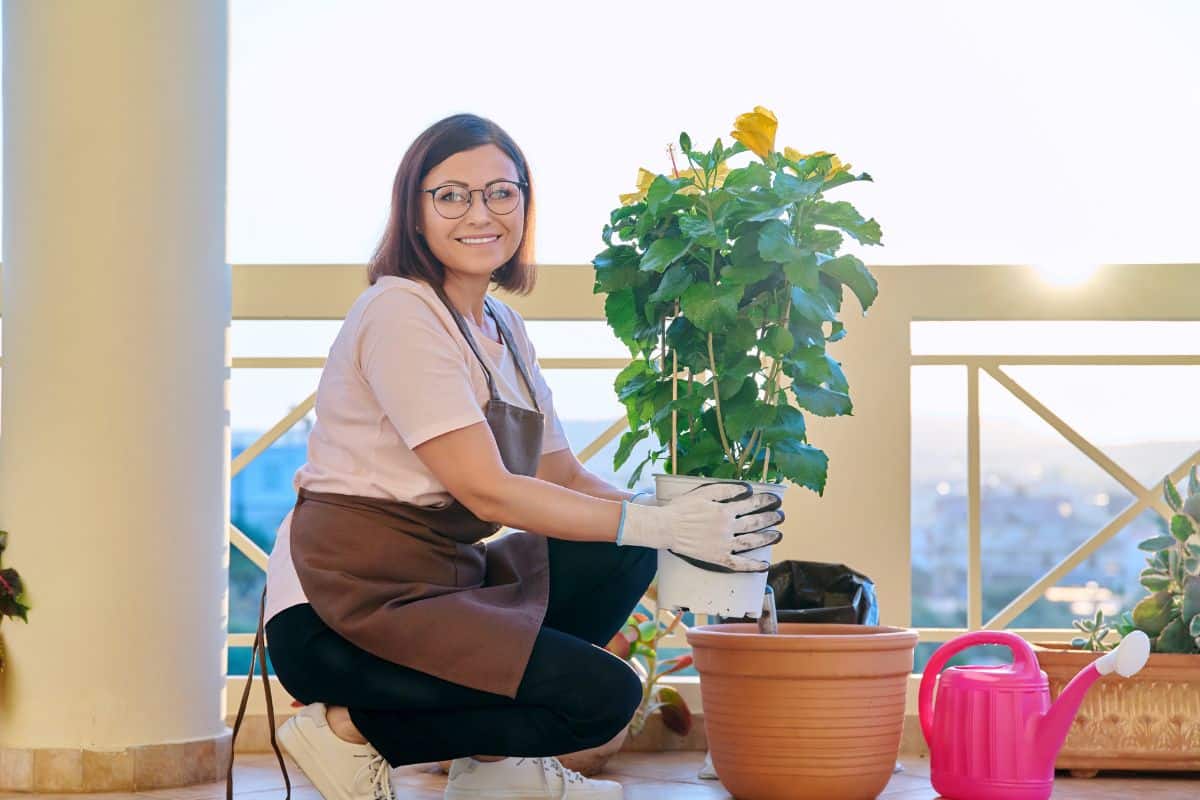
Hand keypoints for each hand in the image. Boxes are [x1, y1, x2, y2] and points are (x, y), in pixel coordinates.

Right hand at [616, 482, 784, 571]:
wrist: (666, 527)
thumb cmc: (682, 508)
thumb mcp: (704, 492)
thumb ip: (726, 489)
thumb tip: (747, 489)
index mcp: (724, 510)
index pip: (751, 504)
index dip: (766, 501)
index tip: (776, 500)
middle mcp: (727, 528)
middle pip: (754, 523)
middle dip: (770, 519)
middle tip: (781, 516)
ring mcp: (724, 545)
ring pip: (751, 542)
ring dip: (767, 538)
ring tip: (778, 535)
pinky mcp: (718, 558)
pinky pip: (739, 564)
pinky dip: (753, 565)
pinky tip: (764, 565)